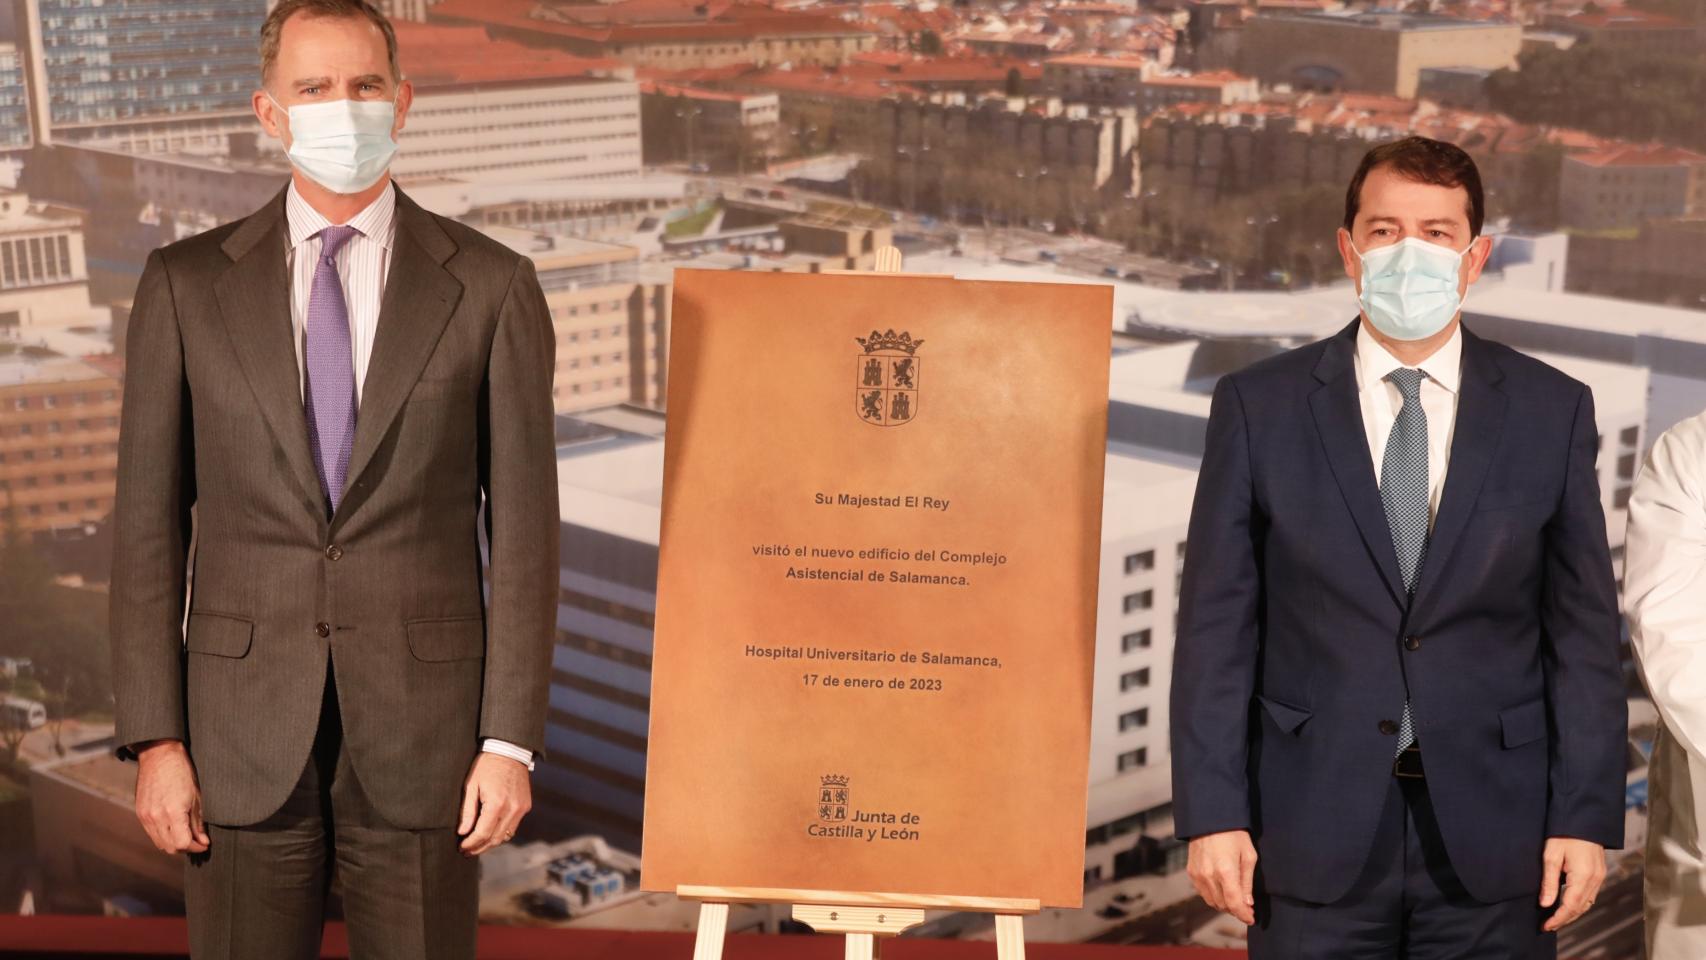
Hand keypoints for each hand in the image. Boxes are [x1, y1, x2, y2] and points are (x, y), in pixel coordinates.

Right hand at [133, 740, 209, 854]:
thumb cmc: (182, 773)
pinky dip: (163, 836)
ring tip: (187, 836)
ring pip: (159, 843)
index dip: (195, 847)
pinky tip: (174, 828)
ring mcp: (145, 816)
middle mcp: (156, 817)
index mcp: (173, 812)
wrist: (160, 756)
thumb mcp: (197, 797)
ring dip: (173, 843)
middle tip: (198, 842)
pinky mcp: (140, 813)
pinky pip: (151, 833)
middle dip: (186, 848)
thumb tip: (203, 841)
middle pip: (170, 847)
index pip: (182, 843)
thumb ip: (198, 823)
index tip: (205, 844)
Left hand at [458, 752, 530, 855]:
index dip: (471, 844)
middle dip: (480, 848)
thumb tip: (463, 832)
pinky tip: (491, 833)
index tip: (461, 847)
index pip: (482, 833)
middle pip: (495, 839)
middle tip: (467, 852)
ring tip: (477, 846)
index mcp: (496, 803)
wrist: (509, 752)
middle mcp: (512, 809)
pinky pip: (513, 827)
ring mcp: (521, 809)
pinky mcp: (525, 806)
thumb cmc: (486, 766)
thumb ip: (467, 811)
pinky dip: (501, 833)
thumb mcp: (471, 786)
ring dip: (491, 843)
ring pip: (505, 836)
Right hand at [1188, 829, 1256, 923]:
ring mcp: (1198, 875)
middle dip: (1236, 909)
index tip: (1251, 919)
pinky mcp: (1191, 872)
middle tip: (1246, 907)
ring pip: (1212, 902)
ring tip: (1234, 898)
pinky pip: (1202, 893)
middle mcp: (1209, 876)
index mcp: (1226, 871)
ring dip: (1224, 904)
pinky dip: (1213, 895)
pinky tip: (1221, 889)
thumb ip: (1247, 882)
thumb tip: (1247, 903)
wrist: (1209, 818)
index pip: (1234, 903)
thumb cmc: (1233, 833)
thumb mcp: (1248, 855)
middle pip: (1223, 905)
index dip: (1244, 915)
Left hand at [1540, 837, 1605, 931]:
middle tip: (1548, 926)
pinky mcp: (1599, 873)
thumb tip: (1545, 904)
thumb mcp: (1551, 856)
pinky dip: (1579, 904)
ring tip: (1555, 919)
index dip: (1558, 918)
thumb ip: (1549, 882)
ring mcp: (1600, 877)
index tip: (1546, 926)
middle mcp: (1595, 880)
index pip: (1571, 906)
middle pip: (1581, 908)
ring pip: (1587, 904)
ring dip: (1573, 914)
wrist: (1583, 819)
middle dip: (1565, 919)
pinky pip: (1590, 895)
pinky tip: (1568, 905)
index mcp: (1583, 876)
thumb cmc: (1564, 834)